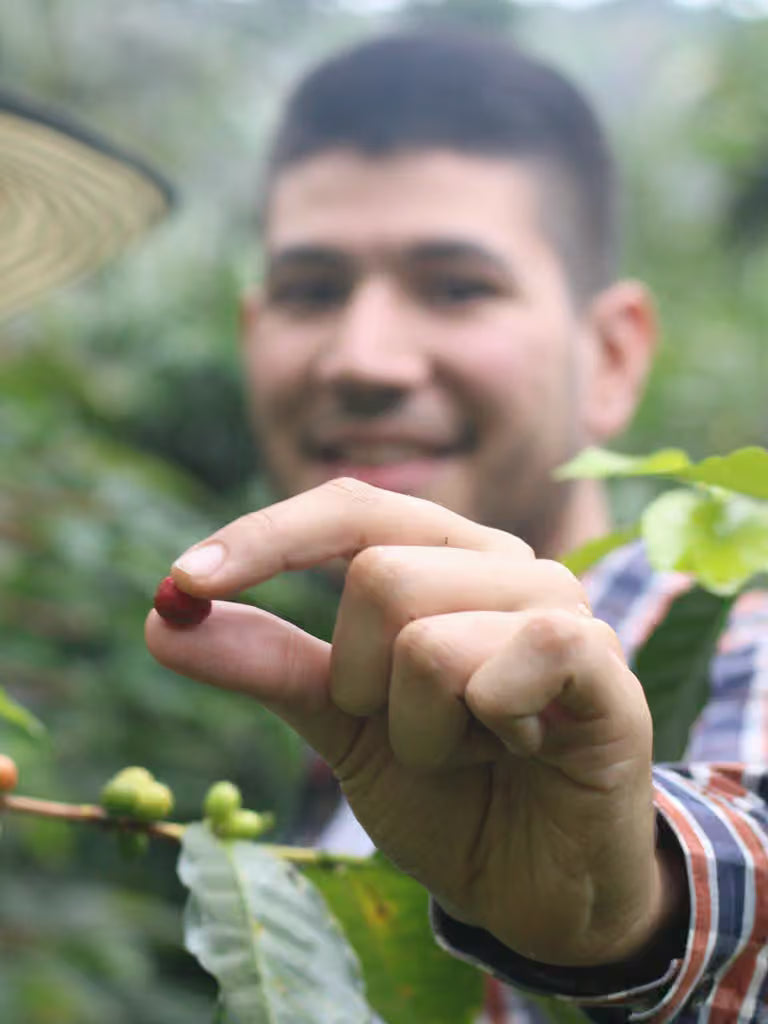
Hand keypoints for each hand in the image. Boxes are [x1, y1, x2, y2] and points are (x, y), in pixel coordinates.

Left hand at [145, 478, 668, 967]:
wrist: (535, 883)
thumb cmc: (447, 791)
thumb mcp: (341, 724)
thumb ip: (267, 664)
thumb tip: (162, 617)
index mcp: (449, 557)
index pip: (351, 509)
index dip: (265, 538)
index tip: (185, 582)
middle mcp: (507, 565)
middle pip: (377, 577)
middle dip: (365, 687)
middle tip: (419, 734)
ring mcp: (562, 608)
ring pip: (426, 640)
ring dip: (422, 731)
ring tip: (472, 753)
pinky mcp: (604, 665)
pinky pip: (511, 662)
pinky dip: (484, 726)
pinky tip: (520, 749)